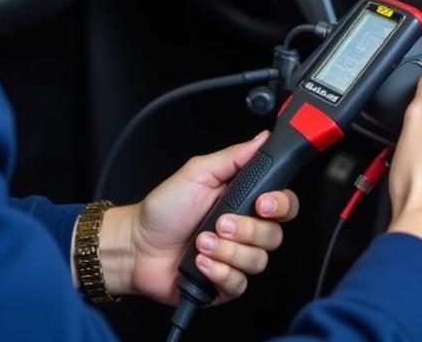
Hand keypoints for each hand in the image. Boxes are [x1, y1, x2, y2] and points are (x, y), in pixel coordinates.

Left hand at [99, 131, 299, 304]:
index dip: (281, 205)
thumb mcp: (198, 172)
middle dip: (247, 230)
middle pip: (274, 235)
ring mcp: (236, 258)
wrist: (137, 246)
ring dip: (227, 251)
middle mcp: (245, 230)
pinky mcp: (225, 284)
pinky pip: (239, 284)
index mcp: (244, 200)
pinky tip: (200, 262)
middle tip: (220, 223)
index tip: (264, 203)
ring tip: (201, 242)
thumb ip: (235, 156)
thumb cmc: (164, 208)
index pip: (284, 204)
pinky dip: (218, 272)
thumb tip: (263, 138)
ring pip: (258, 261)